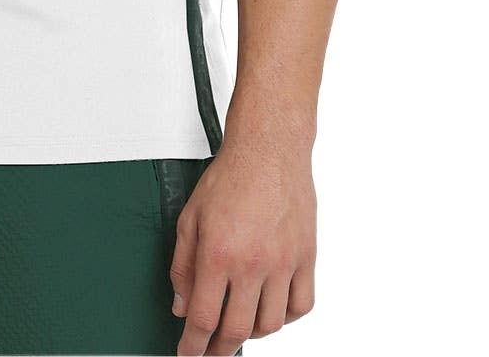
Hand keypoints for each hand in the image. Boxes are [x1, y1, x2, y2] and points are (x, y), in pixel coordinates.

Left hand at [169, 138, 316, 354]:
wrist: (267, 151)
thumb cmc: (229, 177)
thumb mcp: (190, 218)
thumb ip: (182, 266)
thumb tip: (182, 305)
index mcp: (219, 253)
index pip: (204, 318)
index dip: (194, 345)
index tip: (189, 354)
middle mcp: (253, 263)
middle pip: (237, 330)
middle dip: (220, 348)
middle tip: (211, 349)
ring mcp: (284, 263)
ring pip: (271, 325)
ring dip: (252, 333)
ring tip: (239, 325)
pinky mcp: (306, 258)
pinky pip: (301, 306)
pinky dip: (285, 317)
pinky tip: (271, 309)